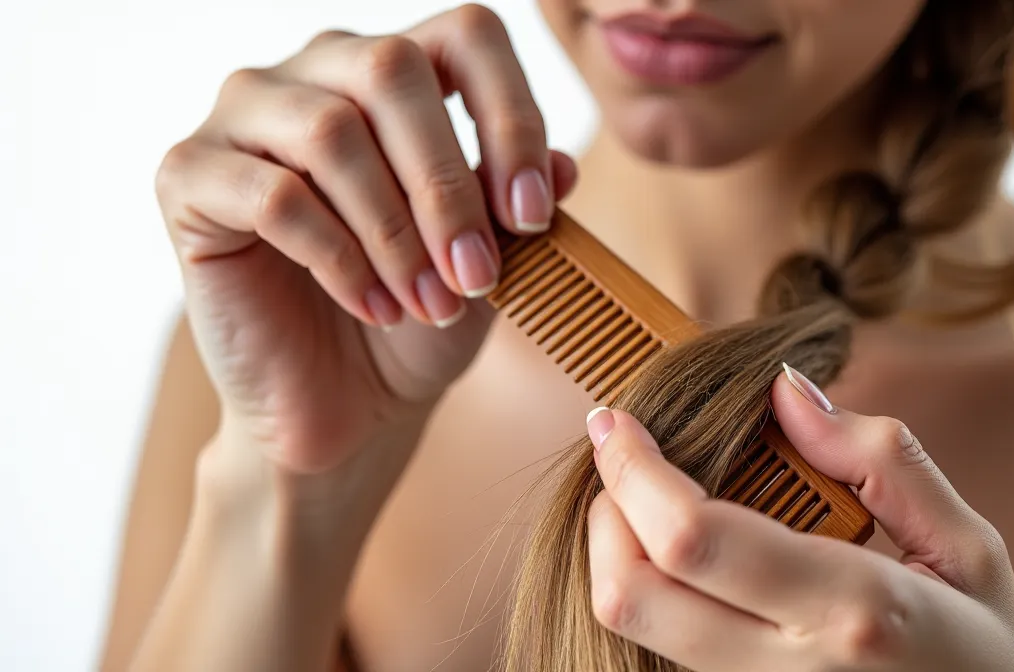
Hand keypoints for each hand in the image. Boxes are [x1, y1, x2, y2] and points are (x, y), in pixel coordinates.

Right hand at [155, 5, 575, 475]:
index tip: (533, 216)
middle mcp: (313, 71)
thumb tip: (561, 165)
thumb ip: (517, 204)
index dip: (511, 117)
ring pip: (330, 132)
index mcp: (393, 72)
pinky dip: (337, 259)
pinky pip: (272, 195)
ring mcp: (242, 116)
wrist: (345, 403)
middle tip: (475, 275)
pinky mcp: (188, 176)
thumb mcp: (490, 259)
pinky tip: (373, 307)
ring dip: (394, 232)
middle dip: (447, 184)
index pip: (466, 35)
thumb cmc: (421, 318)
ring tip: (428, 304)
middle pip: (392, 69)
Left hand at [583, 366, 1013, 670]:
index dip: (634, 471)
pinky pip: (668, 651)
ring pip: (637, 631)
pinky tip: (688, 560)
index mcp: (852, 608)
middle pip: (632, 596)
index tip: (616, 420)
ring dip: (620, 554)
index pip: (693, 537)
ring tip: (653, 502)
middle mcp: (789, 668)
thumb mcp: (970, 548)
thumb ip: (879, 460)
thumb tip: (786, 390)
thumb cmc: (991, 656)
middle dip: (606, 513)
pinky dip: (654, 593)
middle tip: (626, 459)